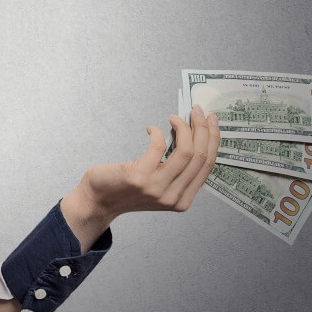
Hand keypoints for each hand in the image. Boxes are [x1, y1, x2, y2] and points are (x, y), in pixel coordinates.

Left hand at [75, 104, 220, 222]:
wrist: (99, 201)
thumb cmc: (128, 189)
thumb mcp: (160, 186)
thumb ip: (177, 171)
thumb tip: (192, 135)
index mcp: (183, 200)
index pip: (207, 165)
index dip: (212, 139)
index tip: (211, 120)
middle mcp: (173, 197)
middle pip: (199, 156)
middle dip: (202, 129)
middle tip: (197, 111)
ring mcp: (157, 188)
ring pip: (185, 151)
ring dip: (183, 127)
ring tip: (174, 117)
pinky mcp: (139, 177)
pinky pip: (159, 146)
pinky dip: (158, 132)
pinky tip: (151, 129)